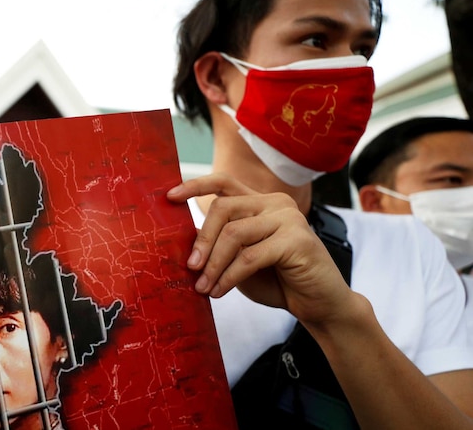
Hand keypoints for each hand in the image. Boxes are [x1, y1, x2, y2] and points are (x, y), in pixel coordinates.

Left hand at [166, 173, 353, 326]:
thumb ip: (219, 244)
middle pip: (223, 208)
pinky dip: (229, 277)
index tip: (169, 196)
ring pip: (234, 234)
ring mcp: (289, 218)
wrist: (319, 306)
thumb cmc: (278, 281)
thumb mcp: (240, 260)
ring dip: (213, 264)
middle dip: (202, 240)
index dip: (196, 185)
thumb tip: (184, 238)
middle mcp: (276, 203)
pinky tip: (220, 292)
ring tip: (203, 287)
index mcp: (261, 203)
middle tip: (190, 268)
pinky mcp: (297, 240)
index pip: (224, 182)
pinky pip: (250, 257)